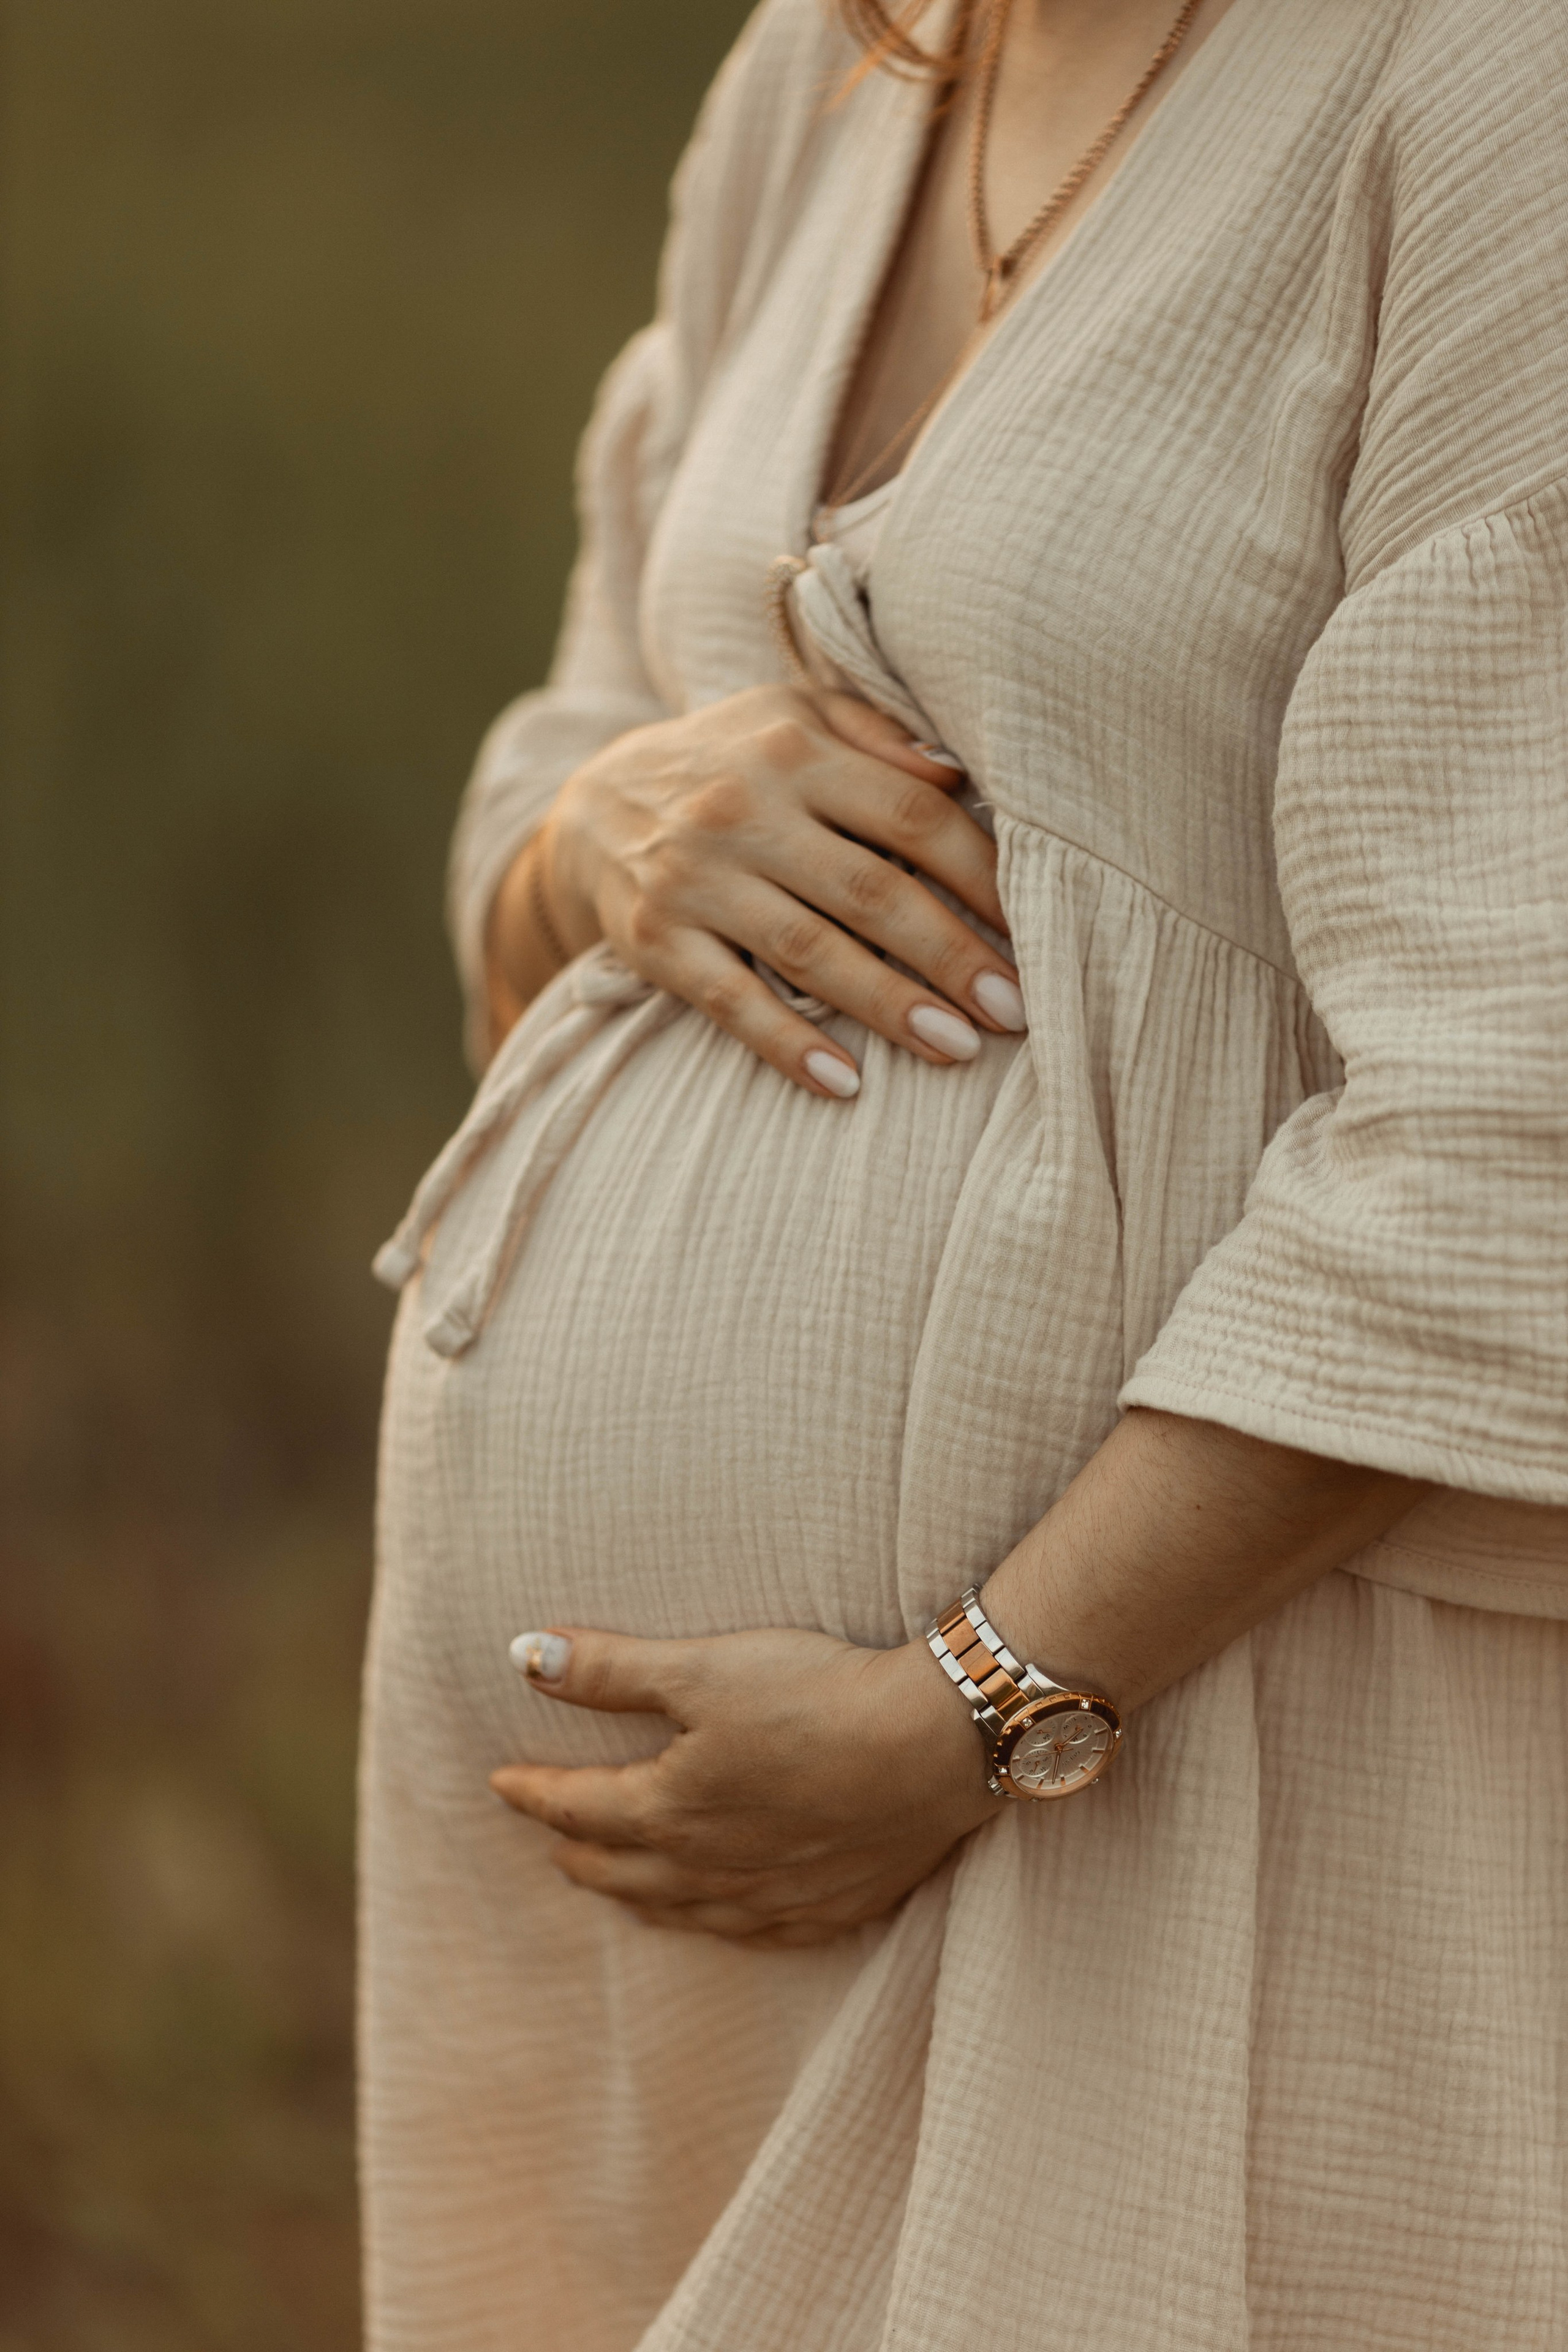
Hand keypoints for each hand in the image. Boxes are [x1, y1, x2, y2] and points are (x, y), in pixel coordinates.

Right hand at [487, 685, 1025, 1098]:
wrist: (592, 805)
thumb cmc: (730, 764)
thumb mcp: (794, 716)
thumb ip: (877, 735)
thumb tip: (960, 774)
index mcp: (794, 750)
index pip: (911, 814)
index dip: (980, 876)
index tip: (1034, 929)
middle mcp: (742, 810)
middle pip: (870, 890)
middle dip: (951, 956)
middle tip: (1015, 1011)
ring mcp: (695, 878)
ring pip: (809, 951)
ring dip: (888, 1005)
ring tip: (957, 1049)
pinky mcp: (654, 939)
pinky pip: (730, 1001)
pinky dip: (787, 1044)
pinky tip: (844, 1082)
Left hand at [490, 1622, 996, 1947]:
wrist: (936, 1745)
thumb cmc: (817, 1696)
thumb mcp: (703, 1667)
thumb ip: (610, 1669)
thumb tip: (522, 1656)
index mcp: (670, 1811)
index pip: (577, 1807)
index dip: (533, 1792)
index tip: (500, 1782)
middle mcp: (712, 1869)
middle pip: (622, 1869)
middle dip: (579, 1850)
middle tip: (555, 1836)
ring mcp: (774, 1899)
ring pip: (683, 1910)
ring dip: (639, 1895)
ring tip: (617, 1884)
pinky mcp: (833, 1907)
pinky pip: (755, 1934)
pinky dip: (719, 1924)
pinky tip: (722, 1918)